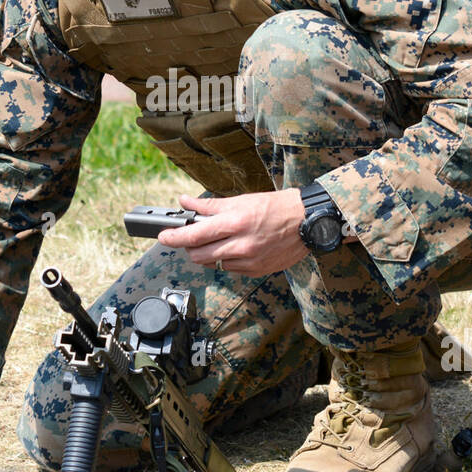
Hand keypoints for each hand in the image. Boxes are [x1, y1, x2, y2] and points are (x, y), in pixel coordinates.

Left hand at [156, 191, 308, 276]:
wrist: (307, 222)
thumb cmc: (275, 207)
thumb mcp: (241, 200)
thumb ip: (210, 205)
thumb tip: (185, 202)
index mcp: (236, 222)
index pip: (195, 235)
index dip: (175, 237)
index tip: (163, 237)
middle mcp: (241, 244)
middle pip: (199, 255)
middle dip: (188, 248)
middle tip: (189, 238)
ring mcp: (249, 260)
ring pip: (212, 264)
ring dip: (206, 255)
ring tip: (213, 241)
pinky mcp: (256, 271)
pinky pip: (230, 270)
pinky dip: (224, 260)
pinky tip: (231, 249)